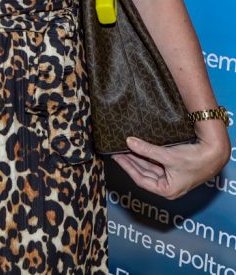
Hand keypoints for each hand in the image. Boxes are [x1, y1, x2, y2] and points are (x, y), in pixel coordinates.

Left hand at [114, 121, 229, 199]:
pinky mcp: (174, 169)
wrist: (215, 153)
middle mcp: (168, 187)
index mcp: (167, 191)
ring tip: (124, 148)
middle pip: (143, 173)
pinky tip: (138, 149)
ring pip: (149, 168)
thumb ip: (146, 150)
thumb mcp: (167, 156)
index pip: (140, 179)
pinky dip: (147, 156)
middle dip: (131, 161)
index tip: (117, 157)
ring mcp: (171, 178)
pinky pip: (156, 164)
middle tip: (117, 151)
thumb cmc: (195, 159)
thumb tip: (128, 142)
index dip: (127, 167)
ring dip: (138, 158)